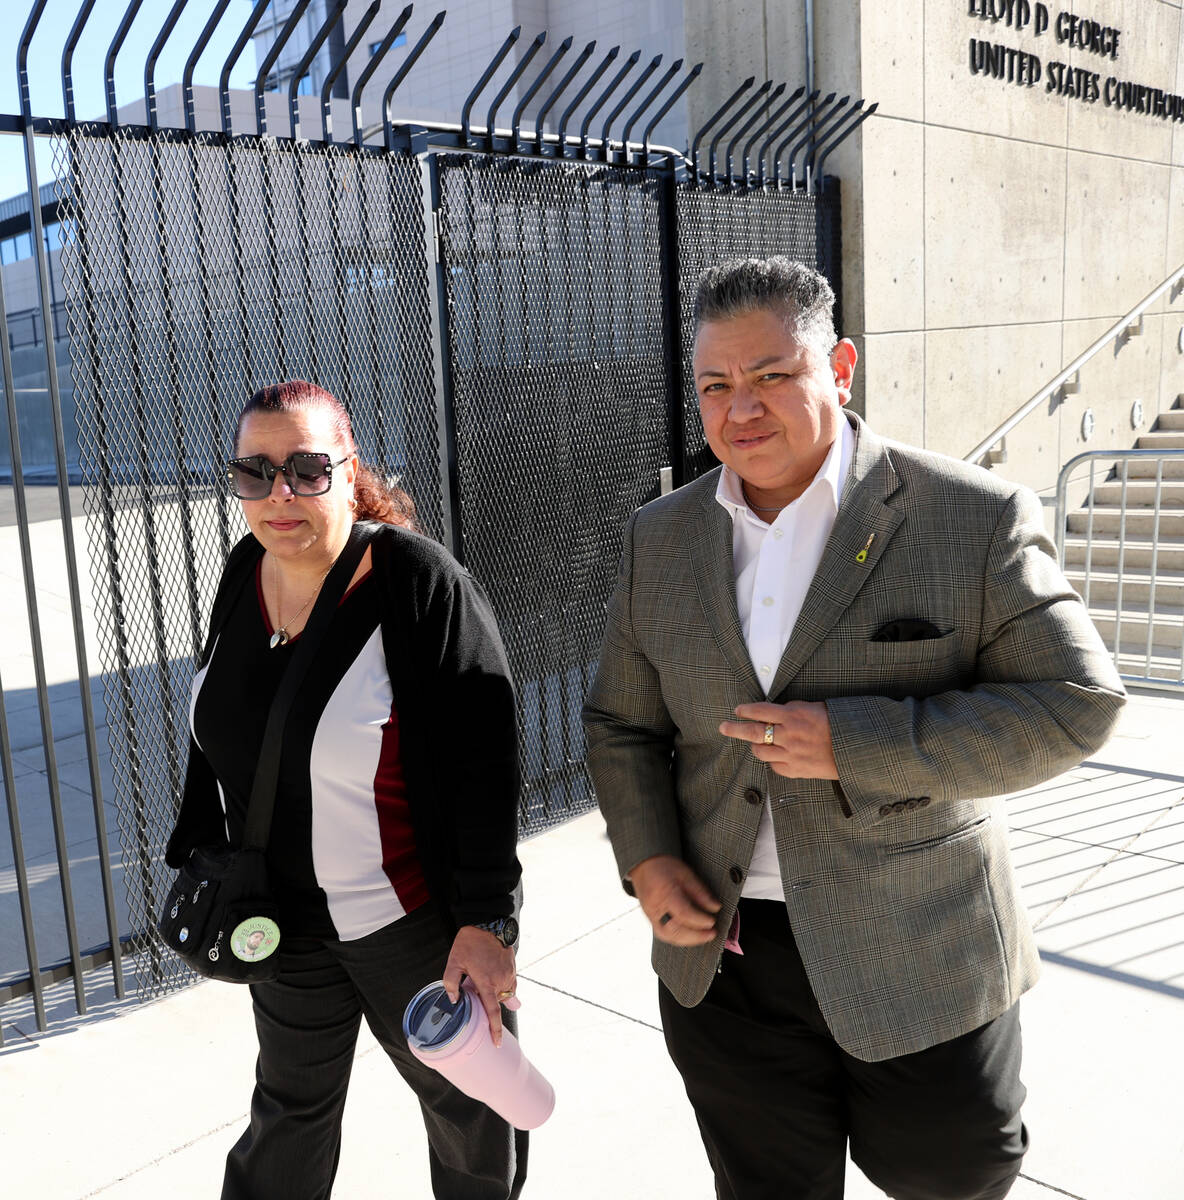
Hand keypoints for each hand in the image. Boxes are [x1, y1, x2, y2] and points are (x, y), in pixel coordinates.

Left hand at [443, 926, 516, 1047]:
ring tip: (482, 975)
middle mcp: (500, 981)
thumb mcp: (454, 961)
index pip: (493, 1012)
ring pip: (502, 993)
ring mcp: (508, 974)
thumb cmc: (471, 942)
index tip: (496, 1042)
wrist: (489, 922)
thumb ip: (451, 983)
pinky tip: (492, 975)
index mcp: (486, 982)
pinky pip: (508, 984)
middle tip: (474, 983)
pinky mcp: (512, 967)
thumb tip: (454, 1000)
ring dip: (493, 992)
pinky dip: (501, 985)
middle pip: (495, 1002)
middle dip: (486, 999)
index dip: (495, 1029)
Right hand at [629, 855, 720, 945]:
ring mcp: (650, 915)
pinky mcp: (650, 919)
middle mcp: (654, 907)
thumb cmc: (664, 866)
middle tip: (712, 934)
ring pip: (668, 936)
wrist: (643, 865)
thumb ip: (700, 892)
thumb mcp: (686, 873)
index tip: (713, 921)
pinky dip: (679, 938)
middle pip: (674, 930)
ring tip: (704, 937)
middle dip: (696, 936)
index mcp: (663, 892)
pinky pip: (663, 934)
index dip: (700, 920)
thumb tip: (715, 907)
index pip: (683, 913)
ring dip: (688, 940)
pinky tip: (691, 936)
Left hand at [719, 700, 838, 779]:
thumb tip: (772, 712)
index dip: (746, 710)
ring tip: (756, 742)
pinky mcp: (795, 770)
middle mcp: (789, 735)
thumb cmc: (837, 725)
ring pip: (760, 751)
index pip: (760, 711)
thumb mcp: (814, 708)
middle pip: (753, 732)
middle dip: (734, 729)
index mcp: (793, 716)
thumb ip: (791, 709)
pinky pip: (774, 765)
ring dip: (755, 745)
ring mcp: (791, 755)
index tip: (738, 710)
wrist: (855, 750)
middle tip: (722, 727)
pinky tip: (777, 754)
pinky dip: (772, 759)